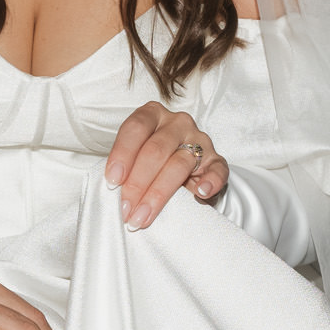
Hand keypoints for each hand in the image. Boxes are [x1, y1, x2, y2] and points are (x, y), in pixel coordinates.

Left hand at [106, 101, 229, 229]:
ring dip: (159, 193)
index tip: (112, 182)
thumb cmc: (150, 161)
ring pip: (179, 164)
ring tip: (144, 215)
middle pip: (155, 150)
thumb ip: (126, 164)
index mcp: (153, 114)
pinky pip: (217, 170)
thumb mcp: (135, 154)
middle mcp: (177, 123)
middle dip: (137, 183)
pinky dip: (211, 181)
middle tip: (126, 209)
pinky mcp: (216, 160)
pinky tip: (201, 193)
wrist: (182, 171)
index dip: (122, 154)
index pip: (135, 128)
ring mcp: (199, 140)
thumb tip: (113, 187)